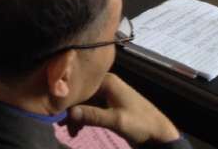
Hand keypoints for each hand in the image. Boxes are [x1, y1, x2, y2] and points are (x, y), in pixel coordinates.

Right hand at [66, 73, 180, 144]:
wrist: (159, 134)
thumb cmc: (140, 124)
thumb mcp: (116, 121)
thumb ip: (92, 116)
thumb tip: (69, 112)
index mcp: (107, 82)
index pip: (80, 87)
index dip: (67, 100)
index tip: (57, 115)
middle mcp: (105, 85)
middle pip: (81, 94)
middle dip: (70, 110)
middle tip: (61, 126)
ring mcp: (107, 95)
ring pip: (84, 103)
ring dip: (76, 116)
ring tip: (70, 132)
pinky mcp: (109, 106)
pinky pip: (91, 108)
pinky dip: (84, 118)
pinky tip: (78, 129)